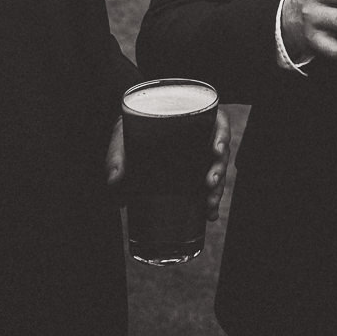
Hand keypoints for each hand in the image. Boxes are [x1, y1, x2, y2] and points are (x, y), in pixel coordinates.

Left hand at [106, 111, 233, 219]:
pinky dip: (210, 203)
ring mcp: (201, 157)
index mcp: (193, 120)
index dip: (222, 136)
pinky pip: (209, 187)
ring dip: (217, 189)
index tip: (217, 150)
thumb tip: (114, 180)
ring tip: (209, 205)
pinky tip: (209, 215)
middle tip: (210, 182)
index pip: (217, 124)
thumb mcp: (124, 135)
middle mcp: (202, 138)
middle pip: (221, 152)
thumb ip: (117, 155)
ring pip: (218, 171)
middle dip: (219, 170)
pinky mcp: (197, 174)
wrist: (130, 136)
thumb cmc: (132, 129)